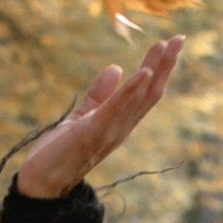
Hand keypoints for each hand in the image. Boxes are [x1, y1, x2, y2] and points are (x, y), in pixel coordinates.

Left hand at [14, 32, 183, 199]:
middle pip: (150, 93)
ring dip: (153, 70)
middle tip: (180, 38)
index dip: (159, 68)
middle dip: (165, 65)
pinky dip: (130, 90)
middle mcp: (121, 128)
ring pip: (139, 98)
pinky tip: (143, 72)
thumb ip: (99, 95)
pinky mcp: (93, 132)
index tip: (170, 43)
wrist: (42, 184)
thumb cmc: (60, 153)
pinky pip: (116, 109)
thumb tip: (116, 68)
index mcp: (119, 123)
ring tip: (165, 46)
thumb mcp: (82, 116)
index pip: (145, 92)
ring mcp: (110, 131)